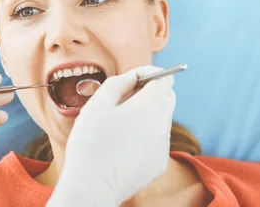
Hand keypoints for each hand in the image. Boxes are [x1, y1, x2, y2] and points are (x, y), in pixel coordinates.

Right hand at [49, 66, 175, 206]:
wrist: (93, 186)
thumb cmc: (92, 141)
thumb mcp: (99, 103)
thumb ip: (120, 82)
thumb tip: (133, 76)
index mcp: (151, 105)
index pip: (166, 78)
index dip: (149, 73)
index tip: (132, 78)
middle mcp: (163, 124)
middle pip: (167, 97)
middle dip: (151, 92)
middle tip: (125, 98)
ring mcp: (163, 146)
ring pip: (161, 120)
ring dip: (146, 115)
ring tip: (119, 124)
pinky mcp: (158, 163)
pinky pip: (156, 141)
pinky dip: (145, 136)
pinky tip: (123, 144)